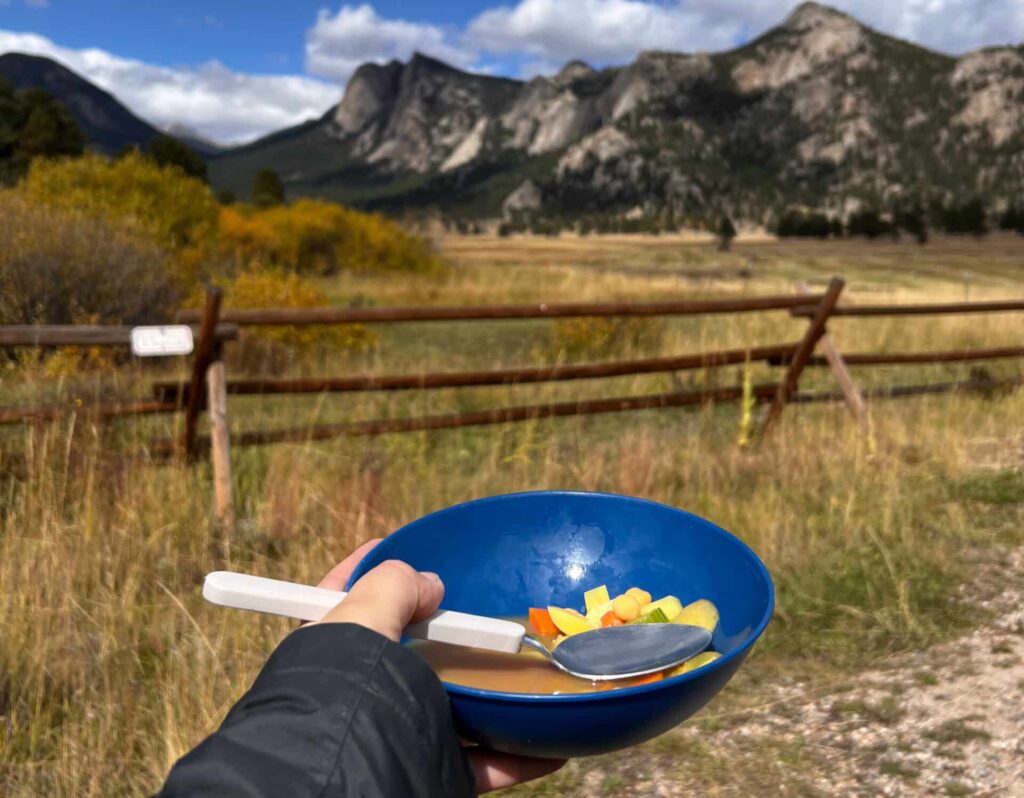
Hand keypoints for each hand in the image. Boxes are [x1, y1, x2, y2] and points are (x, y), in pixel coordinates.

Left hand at [315, 541, 566, 792]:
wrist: (347, 773)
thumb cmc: (345, 685)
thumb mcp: (361, 611)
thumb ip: (396, 584)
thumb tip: (430, 585)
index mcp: (330, 645)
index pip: (344, 592)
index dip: (372, 566)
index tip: (407, 548)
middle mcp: (360, 688)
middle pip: (407, 649)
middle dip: (444, 632)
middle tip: (478, 610)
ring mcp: (396, 729)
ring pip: (450, 704)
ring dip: (487, 691)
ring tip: (524, 671)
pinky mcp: (427, 767)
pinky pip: (482, 762)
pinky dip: (516, 755)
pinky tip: (550, 747)